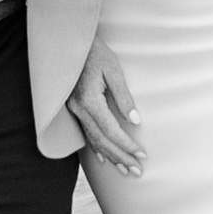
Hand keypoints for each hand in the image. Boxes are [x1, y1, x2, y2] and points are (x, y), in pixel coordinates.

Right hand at [69, 38, 145, 176]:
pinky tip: (103, 159)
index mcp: (89, 100)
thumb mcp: (113, 70)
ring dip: (110, 157)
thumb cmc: (95, 52)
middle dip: (120, 157)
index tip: (142, 155)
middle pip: (101, 141)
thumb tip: (135, 121)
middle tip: (137, 171)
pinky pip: (85, 133)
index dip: (127, 145)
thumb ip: (123, 97)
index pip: (111, 130)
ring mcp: (74, 110)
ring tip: (125, 170)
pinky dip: (95, 148)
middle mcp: (79, 109)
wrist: (70, 42)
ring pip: (92, 140)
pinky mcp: (73, 109)